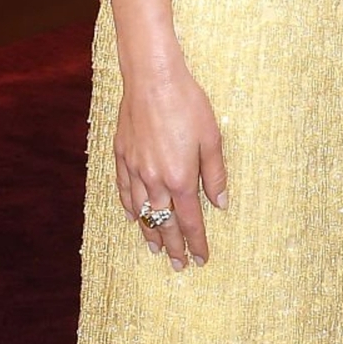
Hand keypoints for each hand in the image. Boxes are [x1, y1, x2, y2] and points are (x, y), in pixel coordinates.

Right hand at [115, 67, 226, 265]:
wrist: (152, 78)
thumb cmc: (188, 104)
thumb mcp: (212, 139)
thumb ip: (215, 174)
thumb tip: (220, 204)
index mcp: (181, 178)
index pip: (190, 221)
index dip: (196, 243)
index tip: (200, 260)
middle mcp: (155, 179)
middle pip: (164, 222)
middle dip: (173, 247)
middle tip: (179, 265)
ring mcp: (135, 168)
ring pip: (142, 211)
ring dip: (150, 233)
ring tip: (156, 250)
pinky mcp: (122, 155)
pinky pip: (124, 190)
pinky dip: (129, 207)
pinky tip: (133, 217)